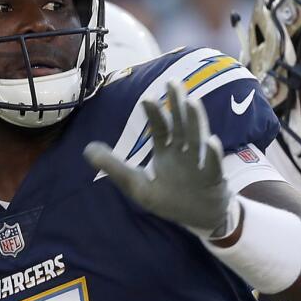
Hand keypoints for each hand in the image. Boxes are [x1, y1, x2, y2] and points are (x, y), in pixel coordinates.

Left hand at [83, 80, 236, 236]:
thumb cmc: (168, 198)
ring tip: (192, 102)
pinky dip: (213, 155)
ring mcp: (200, 164)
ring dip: (195, 121)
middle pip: (181, 126)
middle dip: (177, 105)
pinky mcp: (212, 181)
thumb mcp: (136, 185)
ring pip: (198, 140)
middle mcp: (184, 153)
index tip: (147, 98)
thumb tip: (87, 149)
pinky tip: (212, 142)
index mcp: (166, 151)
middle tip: (172, 82)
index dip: (155, 113)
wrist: (199, 218)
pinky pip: (213, 166)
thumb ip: (114, 167)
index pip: (161, 128)